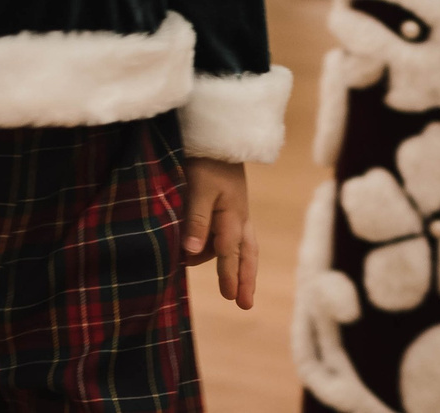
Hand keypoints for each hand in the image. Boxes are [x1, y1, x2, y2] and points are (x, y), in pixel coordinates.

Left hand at [184, 157, 256, 307]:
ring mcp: (237, 210)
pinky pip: (231, 234)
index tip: (230, 298)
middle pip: (247, 253)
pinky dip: (224, 248)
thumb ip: (196, 219)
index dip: (229, 275)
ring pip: (240, 245)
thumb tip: (192, 252)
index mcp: (233, 215)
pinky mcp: (230, 204)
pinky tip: (211, 255)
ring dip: (235, 264)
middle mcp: (239, 216)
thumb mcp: (198, 188)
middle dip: (245, 279)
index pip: (230, 252)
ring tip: (229, 286)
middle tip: (245, 304)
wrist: (218, 135)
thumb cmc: (205, 161)